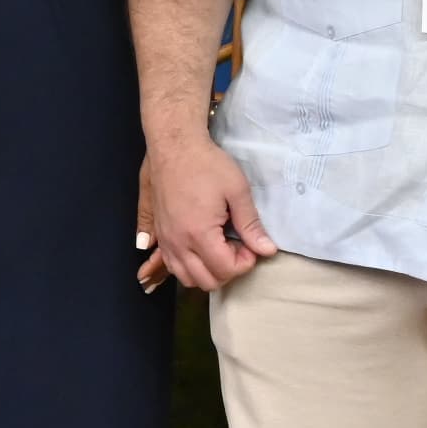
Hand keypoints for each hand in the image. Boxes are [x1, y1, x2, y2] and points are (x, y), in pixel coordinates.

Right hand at [139, 133, 274, 290]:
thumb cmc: (207, 164)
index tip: (251, 244)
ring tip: (219, 248)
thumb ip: (251, 224)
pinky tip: (200, 248)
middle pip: (206, 281)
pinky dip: (189, 267)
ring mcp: (165, 240)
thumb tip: (268, 250)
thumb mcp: (237, 190)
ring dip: (207, 271)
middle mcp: (178, 243)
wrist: (174, 146)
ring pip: (187, 278)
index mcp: (199, 233)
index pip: (225, 270)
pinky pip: (172, 266)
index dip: (245, 263)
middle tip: (237, 246)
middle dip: (228, 270)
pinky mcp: (159, 234)